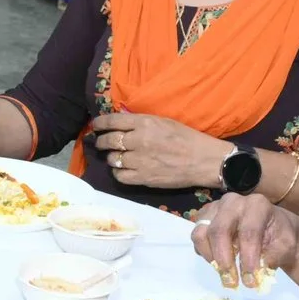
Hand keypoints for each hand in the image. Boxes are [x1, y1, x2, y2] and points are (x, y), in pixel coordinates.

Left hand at [87, 113, 233, 189]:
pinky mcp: (143, 178)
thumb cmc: (186, 138)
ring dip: (111, 158)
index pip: (112, 121)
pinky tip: (122, 169)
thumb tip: (122, 123)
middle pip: (109, 141)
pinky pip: (119, 176)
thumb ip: (142, 122)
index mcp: (144, 123)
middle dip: (102, 142)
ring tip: (115, 157)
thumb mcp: (163, 122)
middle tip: (101, 143)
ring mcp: (139, 161)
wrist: (203, 160)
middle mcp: (138, 141)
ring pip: (112, 159)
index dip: (99, 124)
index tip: (95, 126)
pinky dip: (118, 172)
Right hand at [190, 192, 298, 289]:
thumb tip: (261, 268)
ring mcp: (215, 208)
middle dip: (224, 260)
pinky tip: (219, 263)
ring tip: (224, 274)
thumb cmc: (279, 236)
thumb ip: (277, 255)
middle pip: (219, 230)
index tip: (251, 281)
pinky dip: (205, 254)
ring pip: (201, 233)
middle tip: (231, 282)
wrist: (271, 227)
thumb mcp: (287, 245)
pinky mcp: (204, 218)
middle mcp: (232, 202)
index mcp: (257, 205)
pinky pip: (197, 238)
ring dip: (211, 258)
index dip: (248, 258)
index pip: (248, 232)